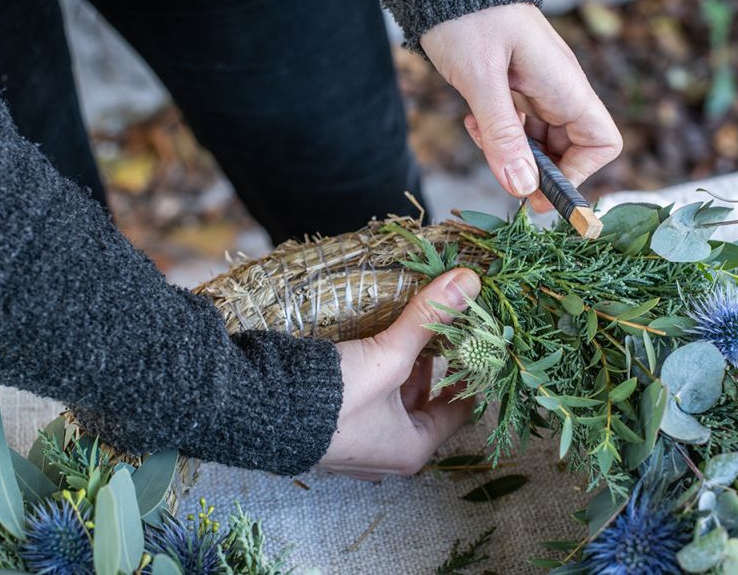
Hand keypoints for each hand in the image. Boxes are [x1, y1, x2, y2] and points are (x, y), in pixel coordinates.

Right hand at [319, 268, 480, 479]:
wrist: (260, 410)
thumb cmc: (335, 397)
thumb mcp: (389, 355)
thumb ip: (427, 318)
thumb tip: (469, 282)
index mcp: (412, 449)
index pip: (459, 411)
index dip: (471, 374)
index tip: (477, 342)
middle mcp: (387, 454)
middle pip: (426, 403)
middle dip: (434, 364)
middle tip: (444, 326)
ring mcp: (358, 444)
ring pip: (395, 400)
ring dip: (403, 367)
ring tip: (411, 328)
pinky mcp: (333, 428)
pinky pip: (369, 400)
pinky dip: (378, 374)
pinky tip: (375, 344)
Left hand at [420, 3, 621, 210]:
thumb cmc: (468, 19)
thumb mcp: (481, 80)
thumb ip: (502, 135)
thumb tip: (522, 189)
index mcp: (565, 86)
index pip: (601, 142)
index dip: (578, 173)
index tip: (540, 188)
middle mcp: (558, 91)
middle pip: (569, 150)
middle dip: (536, 170)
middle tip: (502, 176)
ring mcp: (537, 90)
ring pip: (538, 143)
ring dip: (510, 152)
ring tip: (479, 133)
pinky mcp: (514, 89)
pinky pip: (517, 127)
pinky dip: (497, 135)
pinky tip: (473, 120)